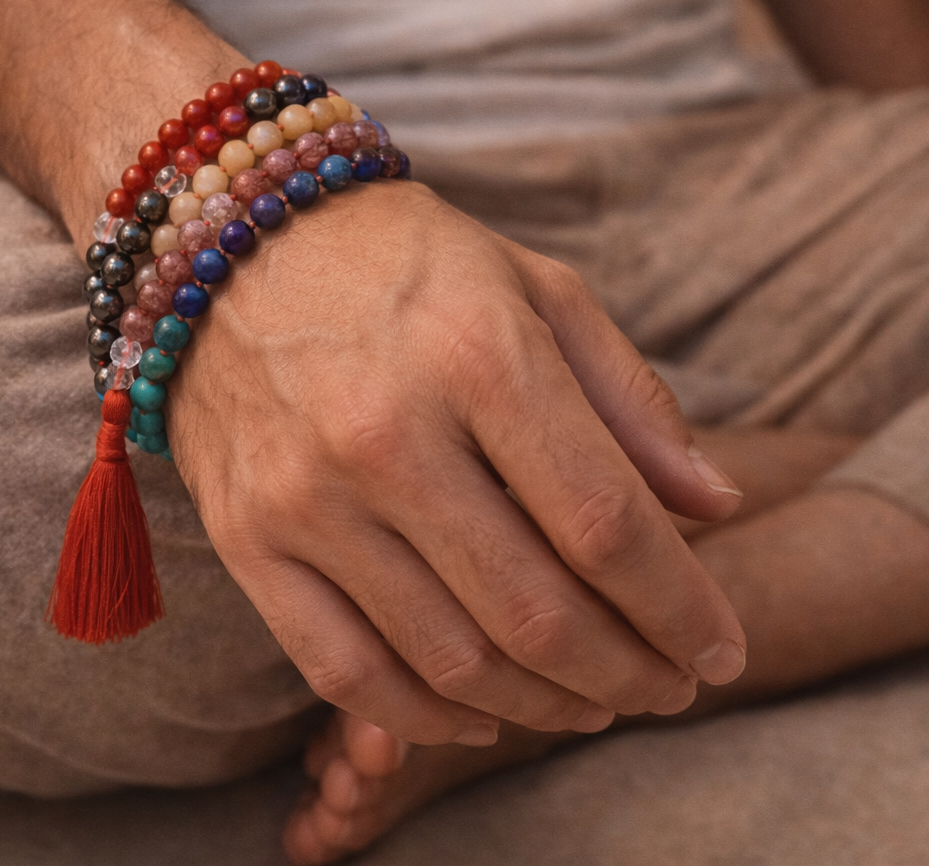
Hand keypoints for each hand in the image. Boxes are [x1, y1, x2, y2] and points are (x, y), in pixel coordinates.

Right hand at [169, 180, 746, 744]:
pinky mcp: (247, 536)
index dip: (680, 607)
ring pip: (448, 660)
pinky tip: (482, 715)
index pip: (606, 522)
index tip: (722, 649)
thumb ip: (631, 398)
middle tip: (670, 686)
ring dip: (543, 703)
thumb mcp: (536, 288)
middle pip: (535, 611)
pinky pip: (343, 670)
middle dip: (629, 673)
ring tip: (593, 702)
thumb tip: (717, 506)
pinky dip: (426, 718)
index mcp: (479, 355)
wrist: (237, 240)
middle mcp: (386, 435)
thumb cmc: (405, 259)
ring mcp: (305, 496)